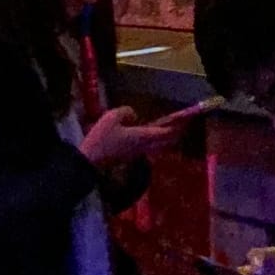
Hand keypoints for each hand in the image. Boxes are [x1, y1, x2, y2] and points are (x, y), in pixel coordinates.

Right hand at [80, 103, 197, 168]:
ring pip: (157, 147)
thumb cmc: (102, 139)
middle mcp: (143, 146)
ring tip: (168, 132)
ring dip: (165, 140)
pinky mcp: (130, 157)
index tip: (184, 121)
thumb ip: (126, 112)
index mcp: (142, 136)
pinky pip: (148, 149)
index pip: (165, 132)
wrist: (90, 162)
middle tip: (180, 127)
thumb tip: (133, 115)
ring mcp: (137, 153)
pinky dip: (155, 143)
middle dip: (174, 134)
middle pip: (164, 142)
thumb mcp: (112, 117)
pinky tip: (150, 139)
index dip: (175, 126)